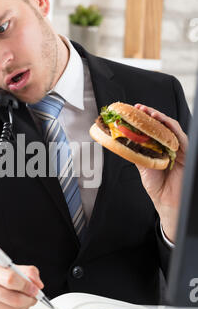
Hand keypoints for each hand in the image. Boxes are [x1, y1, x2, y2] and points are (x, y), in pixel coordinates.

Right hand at [0, 263, 43, 308]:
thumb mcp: (4, 267)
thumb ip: (25, 271)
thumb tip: (38, 284)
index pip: (11, 279)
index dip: (27, 285)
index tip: (36, 288)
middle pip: (13, 299)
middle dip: (29, 299)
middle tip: (35, 296)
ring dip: (24, 307)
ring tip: (26, 300)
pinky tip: (15, 306)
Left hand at [134, 104, 187, 242]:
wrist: (166, 200)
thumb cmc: (157, 186)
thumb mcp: (142, 166)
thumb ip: (136, 152)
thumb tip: (123, 142)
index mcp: (157, 147)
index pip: (151, 128)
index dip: (143, 119)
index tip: (133, 111)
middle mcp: (167, 145)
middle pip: (160, 124)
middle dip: (150, 114)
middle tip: (140, 108)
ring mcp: (177, 147)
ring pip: (170, 127)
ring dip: (160, 118)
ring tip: (150, 113)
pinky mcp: (185, 152)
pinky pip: (180, 136)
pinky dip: (172, 128)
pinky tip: (163, 122)